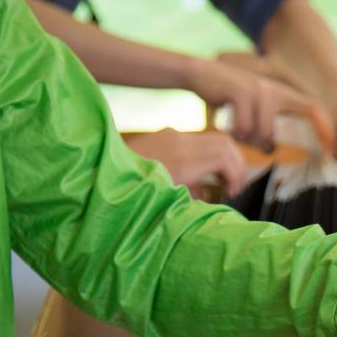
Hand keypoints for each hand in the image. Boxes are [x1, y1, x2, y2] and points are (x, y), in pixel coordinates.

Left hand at [124, 129, 245, 196]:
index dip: (236, 175)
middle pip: (226, 143)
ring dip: (224, 159)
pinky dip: (209, 154)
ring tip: (221, 181)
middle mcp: (180, 142)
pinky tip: (202, 174)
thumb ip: (192, 198)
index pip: (226, 158)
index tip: (233, 192)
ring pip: (215, 138)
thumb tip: (207, 198)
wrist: (100, 171)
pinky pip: (199, 140)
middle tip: (234, 186)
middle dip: (236, 165)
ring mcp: (173, 135)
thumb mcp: (167, 202)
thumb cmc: (132, 192)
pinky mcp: (166, 134)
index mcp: (183, 161)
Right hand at [186, 58, 333, 151]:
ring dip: (241, 139)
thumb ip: (264, 128)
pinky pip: (242, 128)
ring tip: (232, 128)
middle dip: (259, 145)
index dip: (324, 127)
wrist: (202, 73)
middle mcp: (273, 90)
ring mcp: (258, 90)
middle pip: (269, 135)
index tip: (331, 147)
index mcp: (281, 94)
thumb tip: (271, 149)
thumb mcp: (252, 111)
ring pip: (255, 134)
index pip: (313, 108)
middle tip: (248, 146)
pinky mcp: (242, 92)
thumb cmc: (228, 97)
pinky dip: (232, 132)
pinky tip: (225, 124)